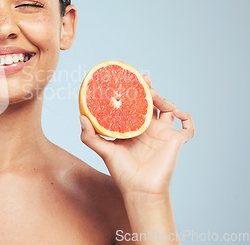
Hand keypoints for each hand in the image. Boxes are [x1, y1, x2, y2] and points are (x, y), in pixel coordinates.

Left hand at [79, 76, 193, 199]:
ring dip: (164, 99)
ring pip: (168, 109)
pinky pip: (188, 127)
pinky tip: (177, 113)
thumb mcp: (103, 151)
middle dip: (149, 90)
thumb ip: (89, 136)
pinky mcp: (175, 141)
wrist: (140, 190)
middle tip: (145, 81)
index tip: (129, 80)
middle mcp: (148, 128)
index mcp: (133, 127)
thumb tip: (81, 117)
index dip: (134, 92)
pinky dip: (187, 118)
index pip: (134, 104)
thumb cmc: (122, 172)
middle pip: (152, 102)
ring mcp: (163, 133)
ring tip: (154, 97)